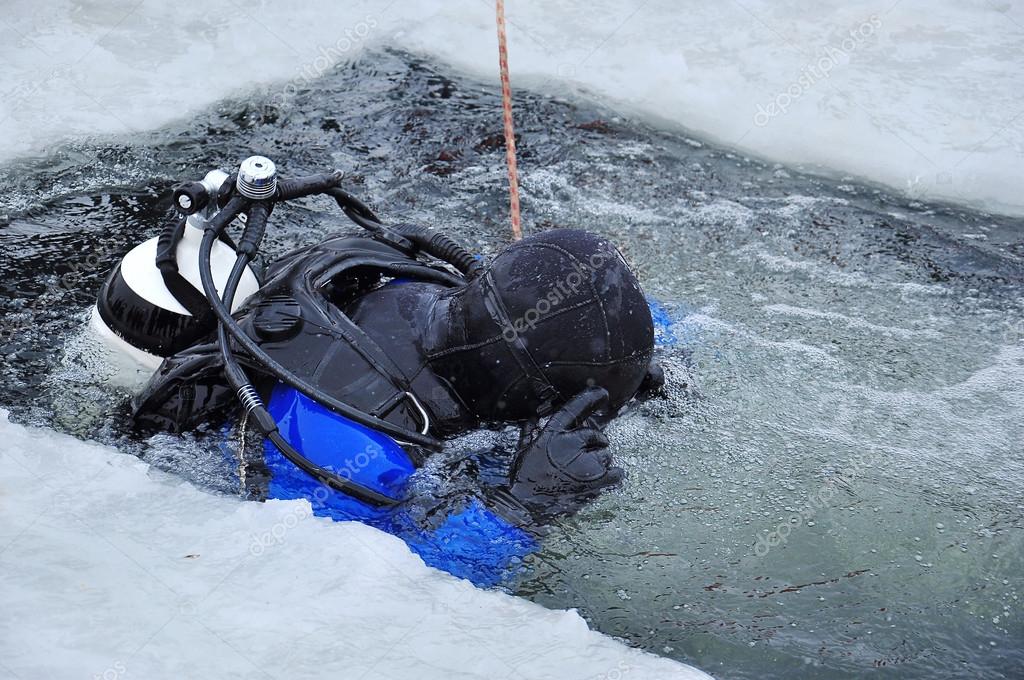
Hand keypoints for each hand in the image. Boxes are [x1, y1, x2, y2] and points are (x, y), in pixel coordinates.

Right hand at [509, 387, 623, 516]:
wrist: (525, 506)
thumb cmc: (523, 478)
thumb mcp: (522, 451)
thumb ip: (529, 432)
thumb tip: (532, 418)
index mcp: (552, 434)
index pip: (574, 409)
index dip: (590, 398)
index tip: (603, 393)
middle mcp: (569, 445)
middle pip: (596, 435)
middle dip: (595, 442)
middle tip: (586, 453)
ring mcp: (583, 464)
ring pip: (606, 454)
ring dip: (600, 460)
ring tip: (585, 471)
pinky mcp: (593, 482)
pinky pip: (615, 473)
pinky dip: (614, 475)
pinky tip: (608, 477)